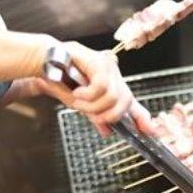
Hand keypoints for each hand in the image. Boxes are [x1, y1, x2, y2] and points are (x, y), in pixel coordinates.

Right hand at [35, 42, 154, 136]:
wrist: (44, 61)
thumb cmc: (59, 79)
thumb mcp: (80, 103)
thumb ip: (96, 115)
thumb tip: (107, 131)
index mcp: (111, 84)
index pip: (132, 102)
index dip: (142, 117)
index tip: (149, 130)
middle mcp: (113, 74)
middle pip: (126, 100)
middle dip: (110, 114)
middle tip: (93, 117)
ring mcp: (108, 66)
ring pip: (113, 97)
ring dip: (93, 105)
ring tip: (78, 100)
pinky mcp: (99, 62)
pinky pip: (102, 87)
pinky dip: (88, 94)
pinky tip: (78, 91)